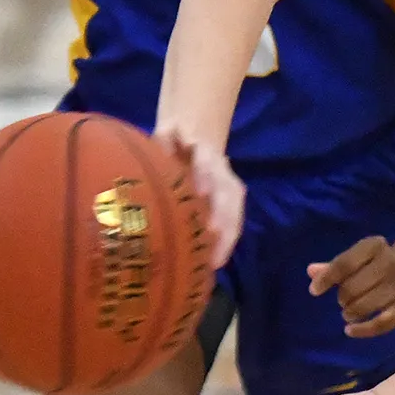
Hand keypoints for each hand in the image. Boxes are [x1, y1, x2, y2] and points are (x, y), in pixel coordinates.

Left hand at [154, 131, 244, 265]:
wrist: (197, 136)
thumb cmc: (176, 140)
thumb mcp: (167, 133)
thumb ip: (164, 139)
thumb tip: (160, 150)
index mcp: (205, 152)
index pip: (208, 162)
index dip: (206, 175)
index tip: (201, 192)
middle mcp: (222, 172)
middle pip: (228, 194)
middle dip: (223, 217)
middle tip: (210, 238)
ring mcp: (229, 189)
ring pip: (235, 212)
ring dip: (228, 237)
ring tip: (215, 261)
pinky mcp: (231, 205)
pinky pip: (233, 224)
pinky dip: (227, 243)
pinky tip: (216, 262)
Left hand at [308, 235, 394, 338]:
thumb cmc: (379, 264)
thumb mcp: (359, 259)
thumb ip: (335, 267)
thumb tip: (311, 272)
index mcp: (375, 245)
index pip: (345, 263)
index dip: (327, 278)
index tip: (314, 291)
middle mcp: (392, 263)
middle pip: (352, 287)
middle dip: (342, 297)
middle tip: (344, 300)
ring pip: (364, 306)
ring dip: (350, 313)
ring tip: (349, 313)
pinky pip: (380, 324)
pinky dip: (362, 330)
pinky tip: (349, 330)